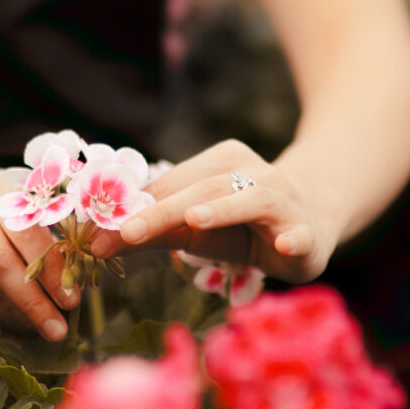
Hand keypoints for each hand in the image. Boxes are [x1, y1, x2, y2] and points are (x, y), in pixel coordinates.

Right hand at [0, 170, 78, 340]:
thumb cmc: (5, 205)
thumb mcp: (29, 202)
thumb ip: (54, 227)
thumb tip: (84, 266)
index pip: (25, 230)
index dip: (49, 267)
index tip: (72, 298)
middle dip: (33, 301)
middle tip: (58, 328)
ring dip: (15, 314)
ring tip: (43, 328)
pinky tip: (19, 322)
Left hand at [91, 139, 339, 281]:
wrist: (311, 221)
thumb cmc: (242, 225)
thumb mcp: (194, 229)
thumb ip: (151, 231)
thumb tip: (97, 242)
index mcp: (221, 163)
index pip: (172, 184)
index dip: (135, 207)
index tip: (97, 232)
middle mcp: (252, 173)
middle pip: (202, 189)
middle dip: (161, 212)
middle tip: (126, 233)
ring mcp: (283, 199)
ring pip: (251, 199)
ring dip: (224, 209)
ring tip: (195, 221)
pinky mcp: (306, 230)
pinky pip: (299, 231)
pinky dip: (293, 237)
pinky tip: (285, 245)